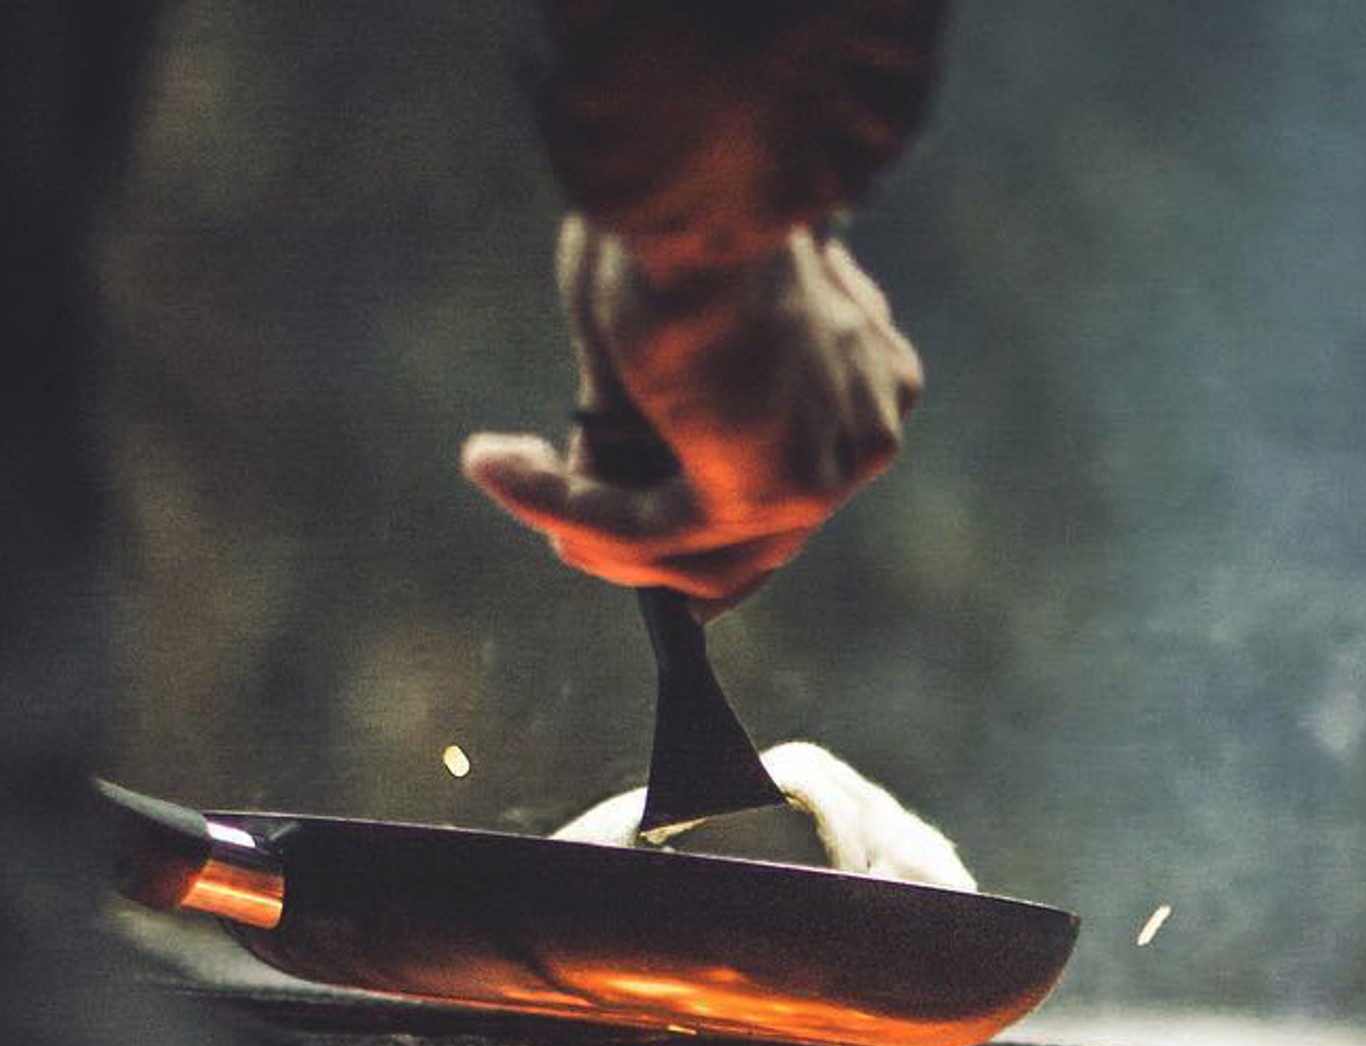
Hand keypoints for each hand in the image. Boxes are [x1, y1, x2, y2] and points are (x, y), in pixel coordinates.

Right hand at [462, 216, 921, 609]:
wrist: (713, 176)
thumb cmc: (695, 206)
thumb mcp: (673, 307)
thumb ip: (657, 397)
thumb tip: (597, 475)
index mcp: (874, 376)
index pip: (799, 478)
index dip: (710, 505)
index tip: (622, 485)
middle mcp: (863, 435)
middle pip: (750, 541)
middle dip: (651, 549)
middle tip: (569, 533)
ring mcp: (823, 473)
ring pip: (692, 549)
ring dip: (585, 524)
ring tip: (502, 469)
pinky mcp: (762, 495)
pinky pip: (643, 531)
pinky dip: (557, 502)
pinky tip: (491, 462)